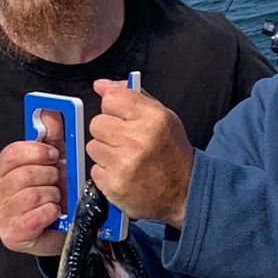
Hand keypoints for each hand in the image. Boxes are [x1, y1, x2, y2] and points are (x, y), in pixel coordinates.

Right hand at [0, 115, 66, 255]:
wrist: (57, 232)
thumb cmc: (52, 197)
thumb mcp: (53, 165)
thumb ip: (51, 138)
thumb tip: (50, 112)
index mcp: (0, 172)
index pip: (11, 154)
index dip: (35, 152)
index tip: (53, 154)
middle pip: (22, 175)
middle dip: (48, 177)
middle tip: (58, 182)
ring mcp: (0, 216)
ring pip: (30, 196)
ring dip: (51, 196)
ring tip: (56, 200)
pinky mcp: (11, 236)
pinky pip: (32, 218)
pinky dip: (49, 213)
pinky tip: (54, 213)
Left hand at [87, 81, 193, 227]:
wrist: (184, 192)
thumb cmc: (172, 153)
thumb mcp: (162, 117)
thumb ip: (130, 96)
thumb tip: (101, 85)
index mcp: (153, 118)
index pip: (111, 99)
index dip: (114, 108)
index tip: (122, 116)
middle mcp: (138, 140)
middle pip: (97, 123)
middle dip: (108, 131)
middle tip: (125, 141)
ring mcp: (124, 164)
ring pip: (92, 146)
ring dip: (105, 152)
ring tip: (125, 158)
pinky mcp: (114, 185)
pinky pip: (94, 170)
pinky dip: (106, 172)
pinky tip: (123, 173)